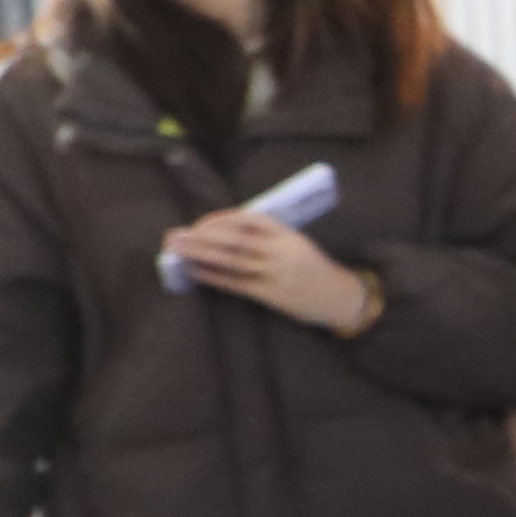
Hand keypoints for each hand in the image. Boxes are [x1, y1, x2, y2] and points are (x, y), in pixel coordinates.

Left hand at [162, 210, 376, 332]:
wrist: (340, 297)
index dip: (222, 219)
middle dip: (201, 236)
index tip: (201, 223)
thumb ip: (267, 236)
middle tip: (175, 235)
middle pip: (235, 240)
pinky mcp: (272, 295)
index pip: (250, 220)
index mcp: (288, 235)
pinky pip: (236, 284)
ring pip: (232, 261)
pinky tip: (195, 272)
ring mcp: (277, 274)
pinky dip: (213, 277)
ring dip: (201, 254)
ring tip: (177, 250)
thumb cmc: (312, 268)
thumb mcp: (295, 244)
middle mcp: (282, 252)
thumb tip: (222, 231)